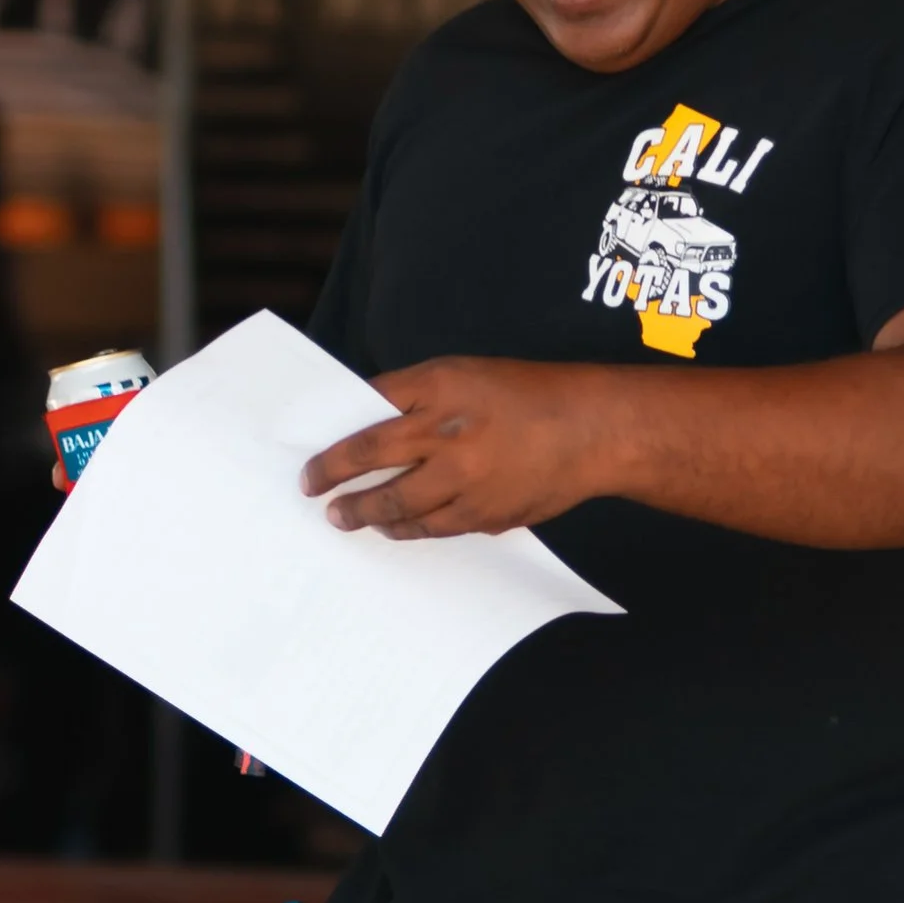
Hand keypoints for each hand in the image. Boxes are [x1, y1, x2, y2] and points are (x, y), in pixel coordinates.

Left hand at [300, 359, 616, 538]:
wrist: (592, 430)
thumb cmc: (526, 394)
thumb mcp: (463, 374)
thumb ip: (413, 396)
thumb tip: (364, 421)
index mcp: (439, 393)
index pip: (368, 425)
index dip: (332, 453)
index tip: (310, 470)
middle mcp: (449, 438)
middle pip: (374, 468)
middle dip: (337, 489)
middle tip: (318, 499)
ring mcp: (468, 483)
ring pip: (401, 510)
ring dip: (370, 516)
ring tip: (351, 518)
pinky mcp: (486, 516)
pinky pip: (437, 528)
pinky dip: (412, 527)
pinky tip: (398, 525)